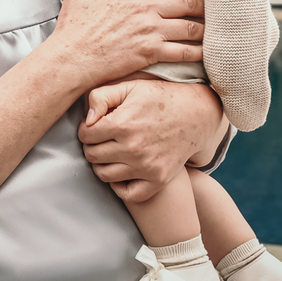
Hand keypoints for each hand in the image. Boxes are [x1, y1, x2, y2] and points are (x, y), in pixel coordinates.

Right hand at [49, 0, 203, 90]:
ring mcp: (151, 32)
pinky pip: (184, 52)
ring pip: (190, 27)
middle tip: (214, 4)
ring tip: (216, 30)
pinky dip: (199, 52)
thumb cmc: (74, 28)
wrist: (73, 59)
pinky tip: (208, 53)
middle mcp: (146, 9)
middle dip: (203, 3)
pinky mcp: (152, 53)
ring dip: (205, 28)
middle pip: (187, 1)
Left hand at [79, 78, 225, 202]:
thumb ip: (100, 97)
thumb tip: (87, 121)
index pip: (85, 136)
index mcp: (123, 124)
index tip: (93, 126)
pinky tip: (121, 170)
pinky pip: (128, 194)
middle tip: (100, 139)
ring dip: (101, 164)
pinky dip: (119, 186)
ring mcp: (146, 167)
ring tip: (109, 152)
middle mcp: (133, 148)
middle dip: (91, 146)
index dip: (85, 129)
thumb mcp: (129, 86)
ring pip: (104, 175)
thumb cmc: (160, 98)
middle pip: (92, 156)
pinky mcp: (158, 180)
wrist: (196, 114)